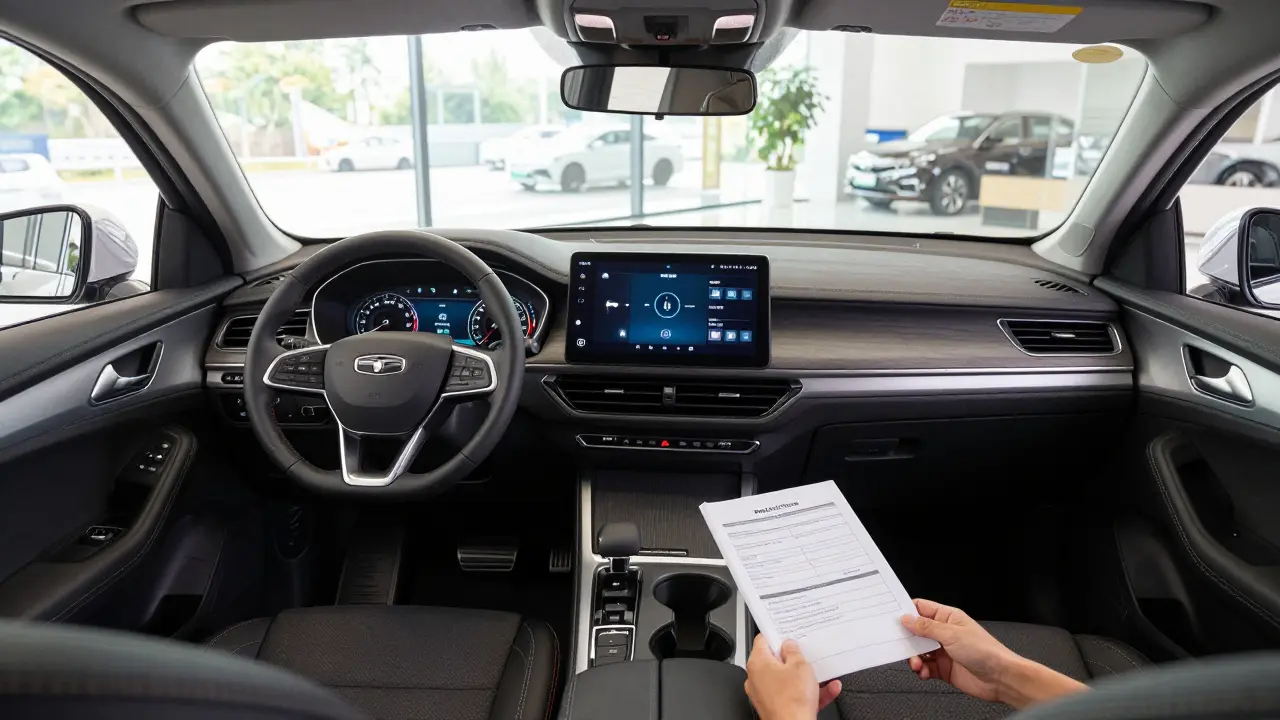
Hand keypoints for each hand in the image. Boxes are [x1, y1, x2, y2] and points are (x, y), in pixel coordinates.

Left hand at [745, 635, 842, 719]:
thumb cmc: (792, 700)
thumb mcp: (800, 666)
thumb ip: (794, 651)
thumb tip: (790, 645)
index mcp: (758, 663)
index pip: (762, 640)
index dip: (776, 635)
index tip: (787, 633)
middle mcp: (757, 678)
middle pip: (776, 661)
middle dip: (794, 658)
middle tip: (806, 654)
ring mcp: (766, 694)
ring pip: (788, 680)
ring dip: (806, 677)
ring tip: (822, 674)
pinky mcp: (776, 707)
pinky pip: (794, 695)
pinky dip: (809, 692)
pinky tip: (829, 690)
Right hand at [900, 598, 1016, 702]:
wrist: (1000, 678)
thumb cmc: (986, 651)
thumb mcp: (951, 634)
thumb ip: (926, 627)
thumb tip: (907, 619)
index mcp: (948, 617)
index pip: (921, 608)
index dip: (907, 612)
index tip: (894, 618)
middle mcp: (944, 633)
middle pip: (916, 631)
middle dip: (907, 639)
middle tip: (902, 644)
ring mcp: (943, 651)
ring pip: (918, 651)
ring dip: (913, 657)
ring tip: (916, 663)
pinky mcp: (943, 668)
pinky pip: (925, 667)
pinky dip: (921, 670)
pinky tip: (923, 672)